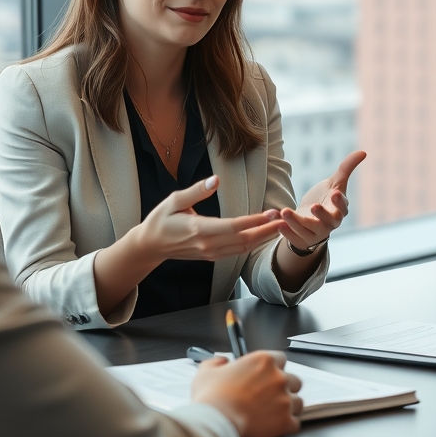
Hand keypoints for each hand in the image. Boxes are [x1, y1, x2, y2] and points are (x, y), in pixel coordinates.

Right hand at [133, 175, 284, 261]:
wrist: (150, 246)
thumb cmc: (161, 220)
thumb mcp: (174, 200)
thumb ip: (196, 191)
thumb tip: (215, 180)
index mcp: (199, 229)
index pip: (233, 227)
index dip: (255, 221)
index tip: (272, 213)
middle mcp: (208, 245)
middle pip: (244, 240)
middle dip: (266, 231)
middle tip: (284, 219)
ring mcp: (211, 253)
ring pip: (243, 248)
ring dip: (262, 238)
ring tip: (279, 226)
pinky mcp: (212, 256)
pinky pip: (237, 251)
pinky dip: (252, 244)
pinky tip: (263, 235)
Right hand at [190, 350, 302, 436]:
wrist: (215, 423)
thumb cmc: (211, 398)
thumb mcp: (207, 372)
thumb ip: (216, 362)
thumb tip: (221, 362)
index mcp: (263, 361)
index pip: (281, 358)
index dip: (273, 368)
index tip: (266, 376)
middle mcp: (278, 378)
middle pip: (294, 380)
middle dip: (284, 388)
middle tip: (269, 397)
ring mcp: (284, 400)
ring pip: (298, 402)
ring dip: (288, 407)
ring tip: (272, 413)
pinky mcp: (285, 421)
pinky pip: (295, 423)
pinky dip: (286, 426)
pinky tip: (274, 427)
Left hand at [279, 151, 365, 249]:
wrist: (309, 219)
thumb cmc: (325, 199)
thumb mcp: (334, 184)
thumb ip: (346, 169)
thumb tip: (363, 152)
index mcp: (338, 212)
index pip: (343, 209)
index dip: (340, 203)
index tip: (336, 193)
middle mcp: (328, 226)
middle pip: (327, 223)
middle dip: (321, 215)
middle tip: (315, 206)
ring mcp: (314, 235)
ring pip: (306, 230)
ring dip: (295, 222)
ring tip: (285, 211)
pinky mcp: (300, 240)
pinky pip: (292, 237)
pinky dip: (284, 231)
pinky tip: (276, 220)